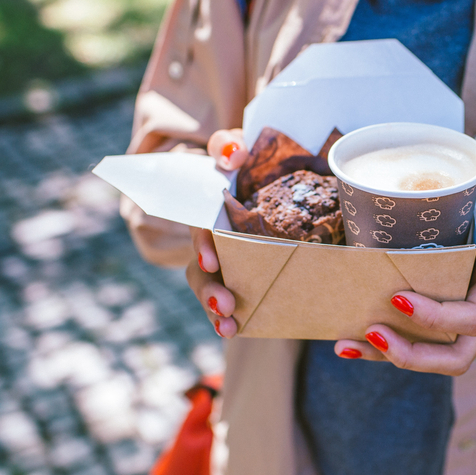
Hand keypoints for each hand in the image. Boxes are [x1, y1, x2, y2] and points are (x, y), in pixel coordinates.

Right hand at [185, 129, 249, 337]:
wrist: (276, 177)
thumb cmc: (254, 160)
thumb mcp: (239, 148)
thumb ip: (229, 144)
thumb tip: (231, 154)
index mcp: (209, 210)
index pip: (199, 226)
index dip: (201, 243)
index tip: (211, 259)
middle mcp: (211, 237)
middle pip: (200, 267)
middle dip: (208, 288)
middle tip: (224, 304)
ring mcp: (225, 259)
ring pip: (210, 286)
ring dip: (215, 308)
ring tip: (228, 327)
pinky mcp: (243, 275)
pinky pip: (230, 298)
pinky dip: (230, 316)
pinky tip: (235, 329)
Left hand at [333, 214, 475, 374]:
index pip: (472, 319)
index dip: (436, 317)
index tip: (397, 298)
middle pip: (455, 357)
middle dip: (412, 355)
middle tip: (373, 334)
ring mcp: (463, 325)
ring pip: (432, 359)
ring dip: (386, 356)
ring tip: (346, 346)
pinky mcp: (444, 324)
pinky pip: (416, 344)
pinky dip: (383, 347)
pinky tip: (349, 342)